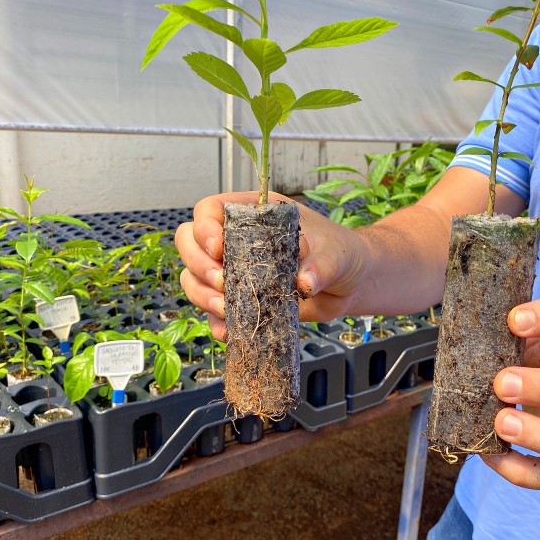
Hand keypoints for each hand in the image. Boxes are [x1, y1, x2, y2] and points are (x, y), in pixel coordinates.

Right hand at [175, 191, 367, 339]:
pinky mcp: (240, 301)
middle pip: (190, 242)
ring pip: (194, 278)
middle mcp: (236, 240)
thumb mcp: (336, 254)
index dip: (205, 227)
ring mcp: (234, 272)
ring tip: (227, 307)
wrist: (350, 285)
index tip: (219, 248)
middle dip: (199, 264)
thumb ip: (322, 264)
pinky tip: (230, 330)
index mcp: (254, 214)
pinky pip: (213, 312)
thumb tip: (305, 281)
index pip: (210, 210)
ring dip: (202, 294)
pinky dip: (216, 322)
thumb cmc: (340, 254)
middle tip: (223, 282)